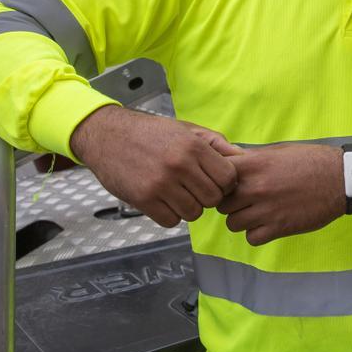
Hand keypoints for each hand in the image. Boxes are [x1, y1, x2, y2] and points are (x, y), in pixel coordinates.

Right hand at [70, 105, 238, 227]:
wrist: (107, 136)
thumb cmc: (150, 132)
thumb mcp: (187, 129)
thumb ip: (216, 144)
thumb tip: (244, 158)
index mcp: (194, 146)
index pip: (228, 178)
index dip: (225, 182)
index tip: (215, 180)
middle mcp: (180, 166)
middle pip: (213, 198)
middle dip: (208, 196)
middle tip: (195, 187)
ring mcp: (161, 184)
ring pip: (194, 213)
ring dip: (189, 207)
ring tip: (178, 193)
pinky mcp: (143, 199)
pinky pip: (171, 221)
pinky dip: (170, 215)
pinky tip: (164, 200)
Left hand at [216, 143, 348, 245]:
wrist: (341, 179)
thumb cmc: (312, 160)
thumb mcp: (280, 151)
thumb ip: (253, 158)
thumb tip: (231, 160)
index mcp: (255, 165)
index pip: (218, 176)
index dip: (221, 181)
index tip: (230, 183)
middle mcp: (257, 188)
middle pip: (222, 203)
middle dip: (230, 202)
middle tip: (244, 199)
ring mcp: (266, 210)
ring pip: (233, 223)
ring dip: (242, 219)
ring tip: (256, 212)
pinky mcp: (278, 228)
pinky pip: (251, 238)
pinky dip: (256, 233)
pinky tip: (267, 223)